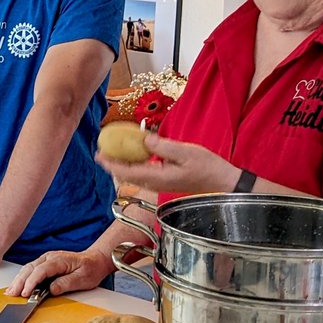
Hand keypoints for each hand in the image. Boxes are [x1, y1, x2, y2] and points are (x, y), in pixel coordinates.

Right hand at [6, 249, 112, 297]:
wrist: (95, 261)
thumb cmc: (90, 269)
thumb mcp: (83, 279)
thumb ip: (66, 283)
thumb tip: (52, 289)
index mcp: (59, 260)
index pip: (41, 270)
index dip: (31, 282)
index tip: (26, 293)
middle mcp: (50, 257)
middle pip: (30, 268)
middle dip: (19, 282)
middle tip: (11, 294)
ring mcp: (46, 259)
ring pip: (27, 268)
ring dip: (18, 280)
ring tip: (10, 292)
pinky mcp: (44, 264)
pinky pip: (30, 270)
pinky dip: (22, 278)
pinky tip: (17, 286)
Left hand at [96, 131, 238, 196]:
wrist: (223, 183)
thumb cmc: (208, 168)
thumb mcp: (186, 152)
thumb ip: (163, 146)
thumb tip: (143, 138)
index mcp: (158, 177)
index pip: (127, 172)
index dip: (111, 163)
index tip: (99, 154)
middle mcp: (156, 184)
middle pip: (127, 175)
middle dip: (113, 163)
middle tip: (101, 150)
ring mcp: (160, 184)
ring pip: (134, 175)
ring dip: (122, 164)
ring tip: (113, 151)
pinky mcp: (165, 181)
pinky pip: (143, 173)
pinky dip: (134, 164)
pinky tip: (134, 154)